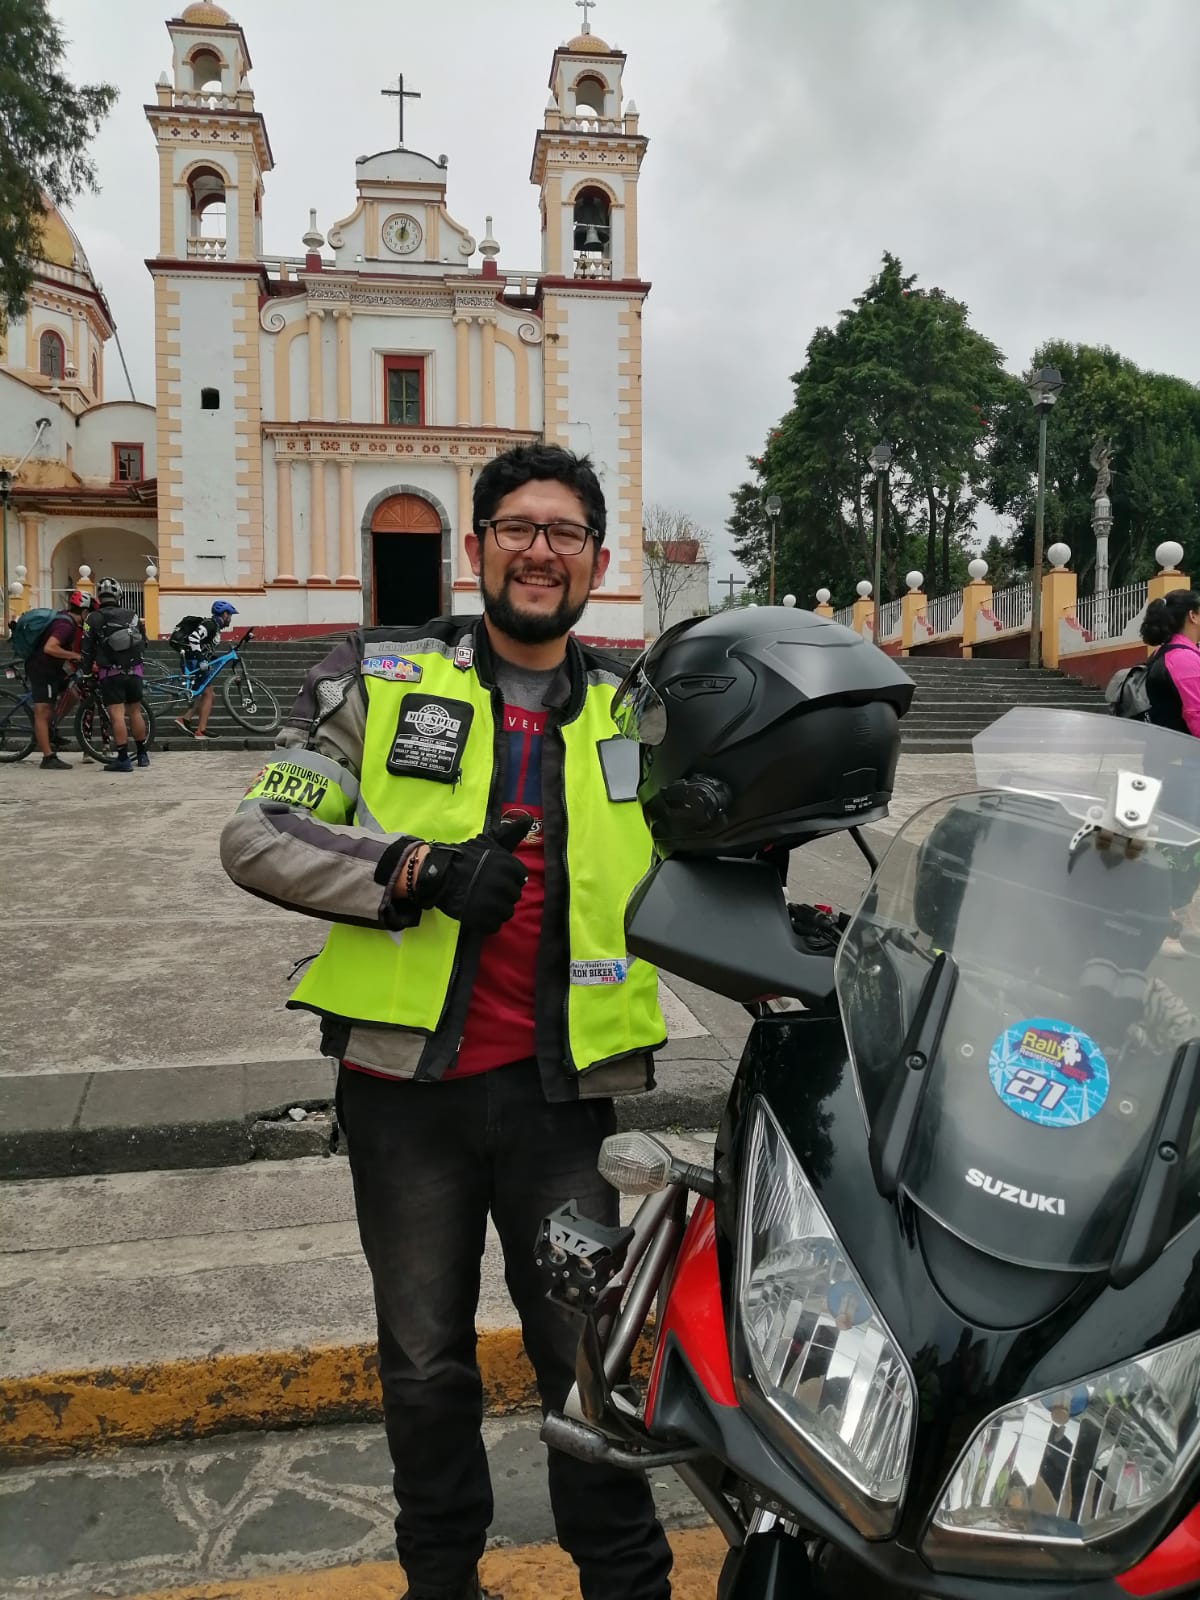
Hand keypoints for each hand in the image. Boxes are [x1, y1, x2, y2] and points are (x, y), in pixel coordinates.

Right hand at [414, 828, 528, 933]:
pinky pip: (494, 926)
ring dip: (497, 909)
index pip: (520, 878)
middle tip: (487, 890)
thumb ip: (510, 834)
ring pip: (507, 913)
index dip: (509, 878)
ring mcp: (491, 903)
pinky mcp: (480, 918)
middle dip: (503, 894)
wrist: (437, 872)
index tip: (497, 876)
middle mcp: (502, 884)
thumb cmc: (465, 857)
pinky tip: (479, 913)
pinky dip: (487, 922)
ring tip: (483, 902)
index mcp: (507, 865)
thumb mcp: (488, 842)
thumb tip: (529, 820)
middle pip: (514, 896)